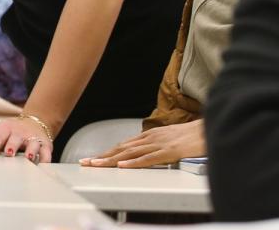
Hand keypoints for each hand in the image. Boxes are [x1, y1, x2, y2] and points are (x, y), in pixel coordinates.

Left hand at [0, 115, 54, 162]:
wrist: (35, 123)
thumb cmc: (14, 130)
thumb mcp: (1, 128)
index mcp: (7, 128)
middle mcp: (21, 132)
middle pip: (16, 138)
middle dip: (12, 146)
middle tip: (9, 154)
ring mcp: (34, 138)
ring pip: (33, 144)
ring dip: (31, 151)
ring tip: (29, 158)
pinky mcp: (45, 145)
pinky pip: (46, 153)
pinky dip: (46, 159)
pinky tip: (43, 165)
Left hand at [80, 120, 203, 167]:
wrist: (210, 129)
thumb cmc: (192, 136)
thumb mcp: (169, 140)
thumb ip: (156, 147)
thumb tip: (144, 155)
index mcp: (149, 136)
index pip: (123, 146)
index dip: (107, 153)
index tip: (93, 159)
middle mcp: (150, 138)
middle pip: (121, 148)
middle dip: (102, 156)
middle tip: (85, 162)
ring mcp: (159, 144)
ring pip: (130, 153)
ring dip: (110, 159)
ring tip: (96, 164)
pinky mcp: (169, 151)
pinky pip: (149, 158)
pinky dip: (134, 162)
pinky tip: (122, 166)